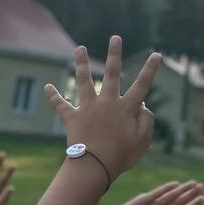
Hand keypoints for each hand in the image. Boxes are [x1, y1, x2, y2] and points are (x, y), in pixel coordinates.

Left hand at [45, 36, 159, 182]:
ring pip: (84, 81)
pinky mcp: (73, 118)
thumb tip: (143, 106)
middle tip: (115, 37)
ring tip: (79, 48)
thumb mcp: (143, 141)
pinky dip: (54, 97)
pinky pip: (61, 106)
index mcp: (126, 107)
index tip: (157, 54)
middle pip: (112, 73)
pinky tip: (47, 87)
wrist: (94, 166)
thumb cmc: (121, 156)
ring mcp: (88, 108)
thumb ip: (147, 120)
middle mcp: (107, 102)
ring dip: (81, 64)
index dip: (150, 69)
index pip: (142, 84)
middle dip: (114, 54)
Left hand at [108, 180, 203, 204]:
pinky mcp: (143, 201)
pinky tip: (176, 183)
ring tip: (193, 183)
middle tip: (202, 186)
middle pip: (180, 203)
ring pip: (172, 197)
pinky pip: (158, 193)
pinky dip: (168, 188)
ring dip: (184, 189)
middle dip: (192, 194)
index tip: (203, 198)